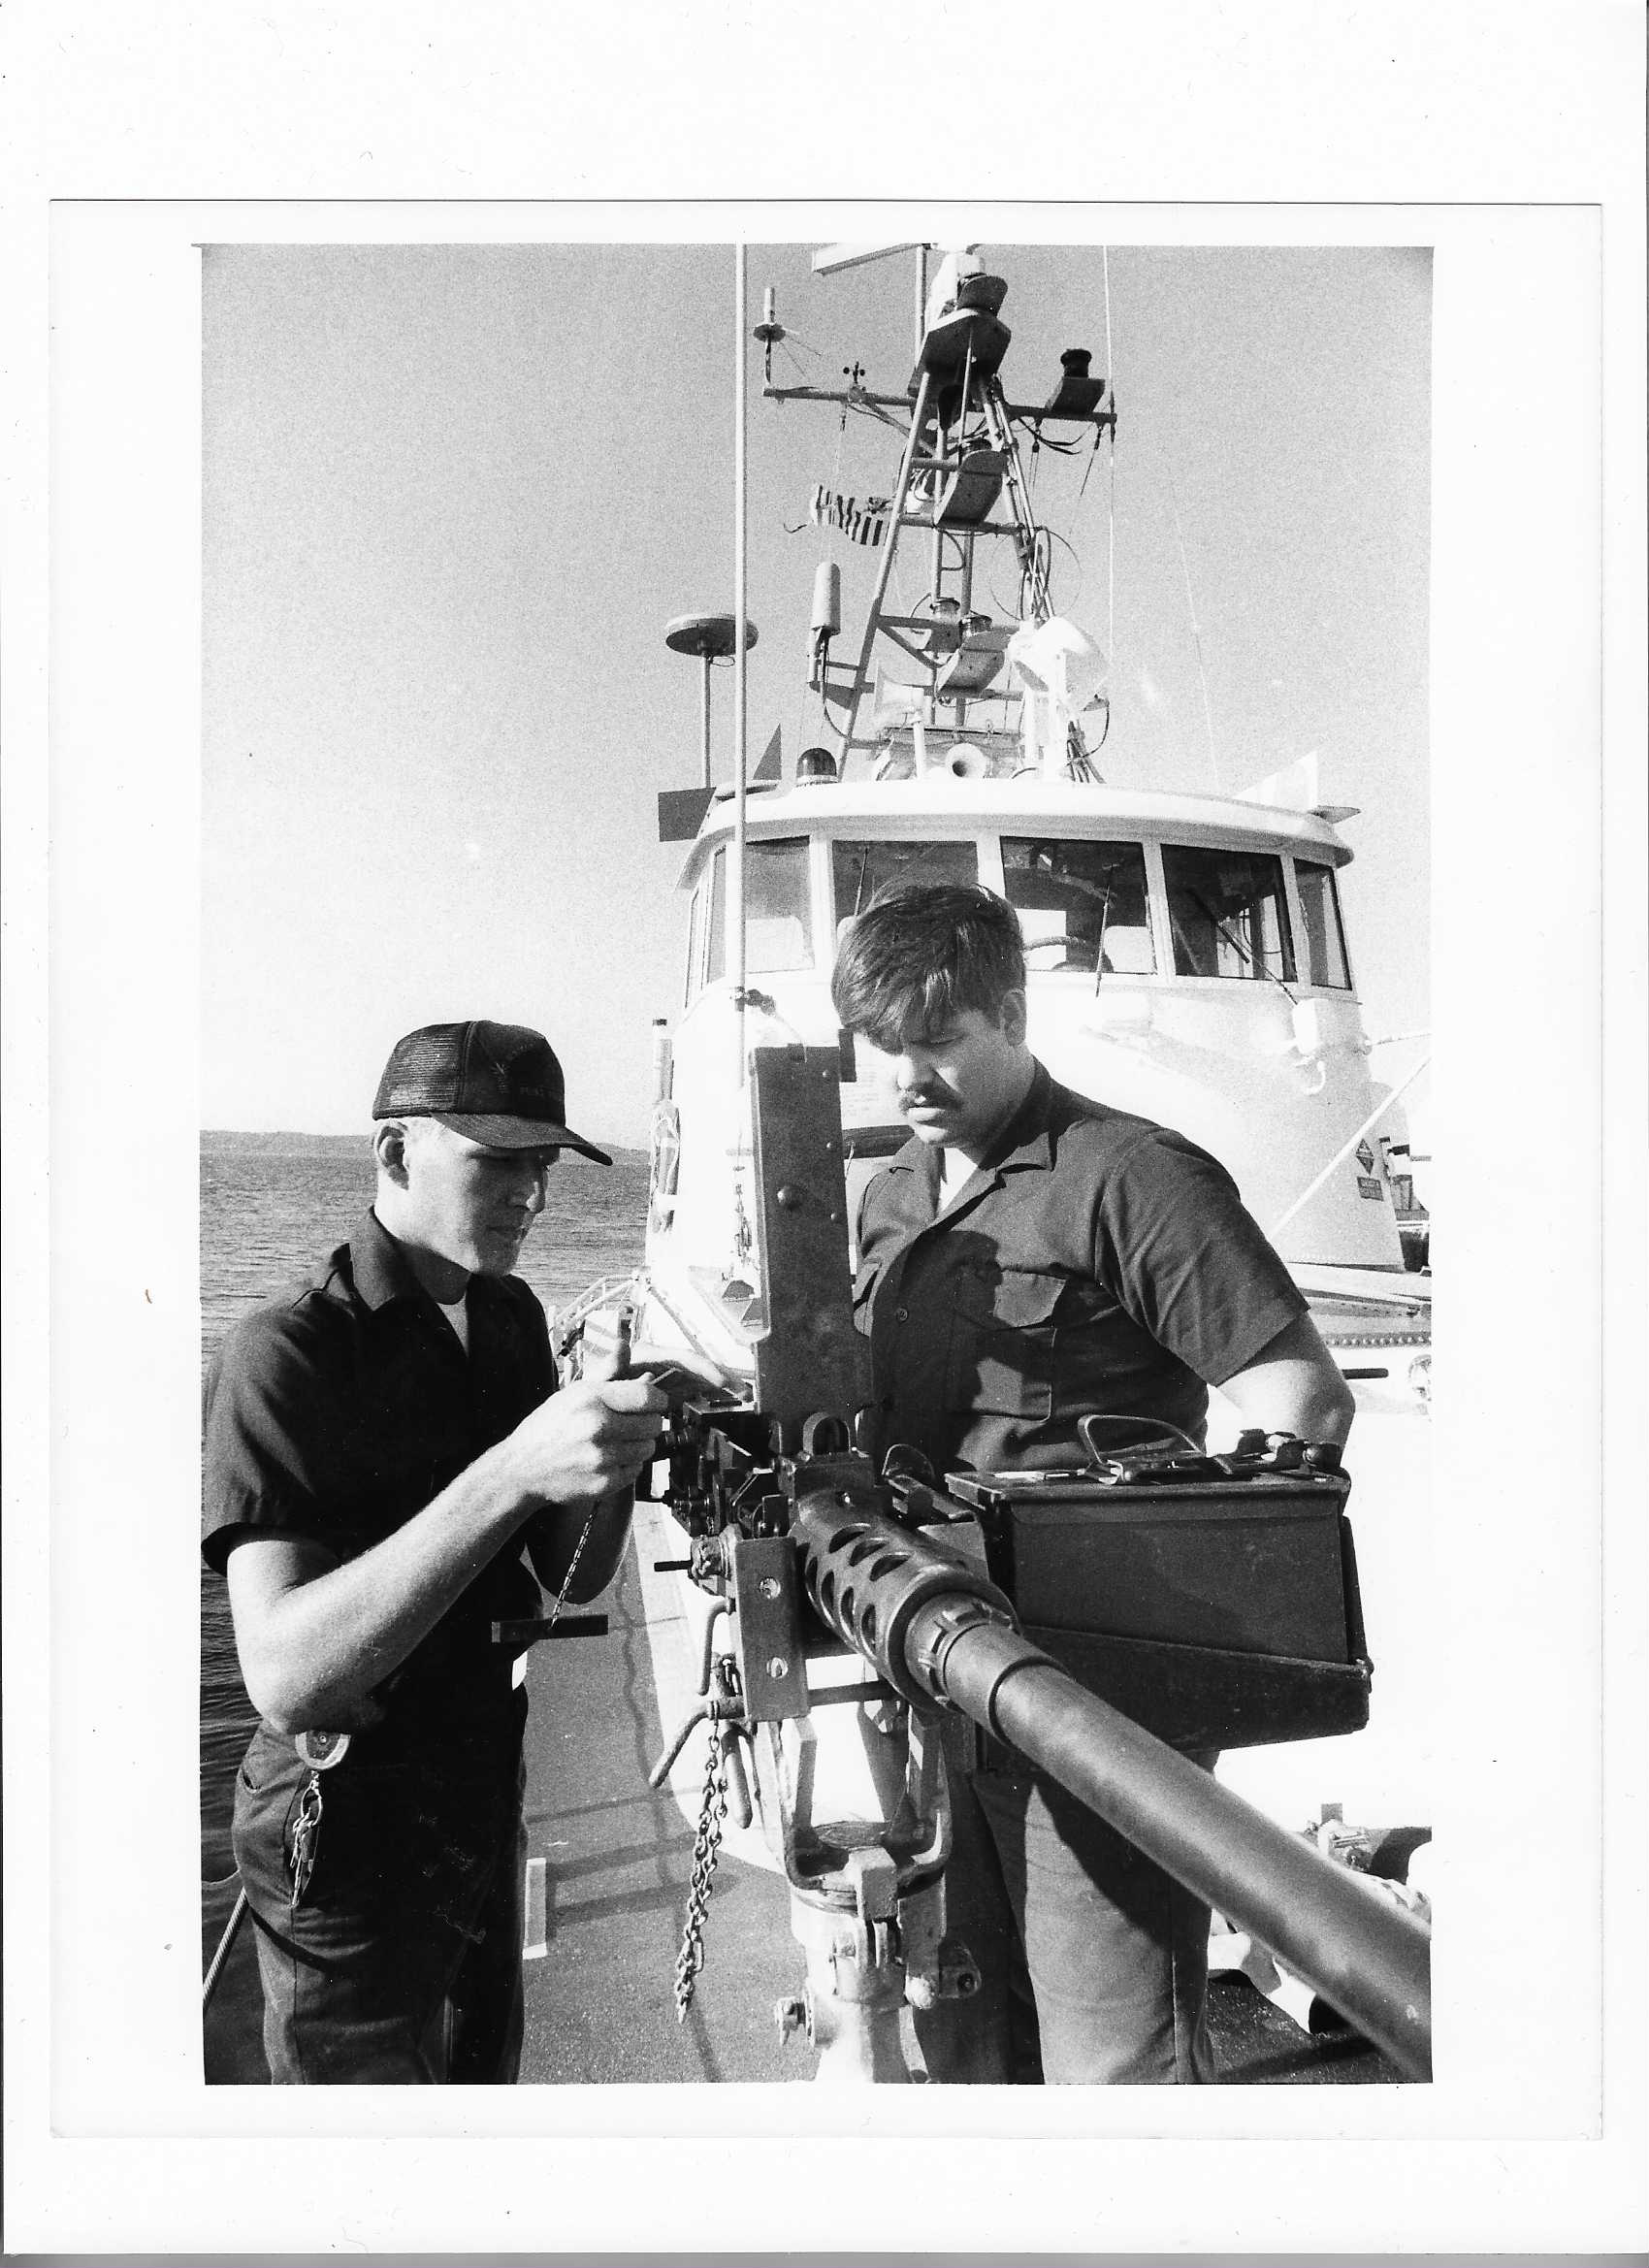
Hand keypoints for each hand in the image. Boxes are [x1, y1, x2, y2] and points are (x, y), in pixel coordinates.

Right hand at [507, 1374, 668, 1509]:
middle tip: (631, 1423)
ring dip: (638, 1445)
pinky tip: (608, 1459)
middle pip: (653, 1424)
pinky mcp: (603, 1483)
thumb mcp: (573, 1392)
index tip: (655, 1403)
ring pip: (647, 1448)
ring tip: (616, 1442)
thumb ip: (607, 1371)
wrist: (521, 1468)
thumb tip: (626, 1347)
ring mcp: (601, 1458)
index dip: (658, 1399)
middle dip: (647, 1423)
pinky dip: (627, 1465)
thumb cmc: (548, 1427)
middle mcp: (597, 1427)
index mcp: (591, 1398)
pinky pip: (635, 1470)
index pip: (647, 1396)